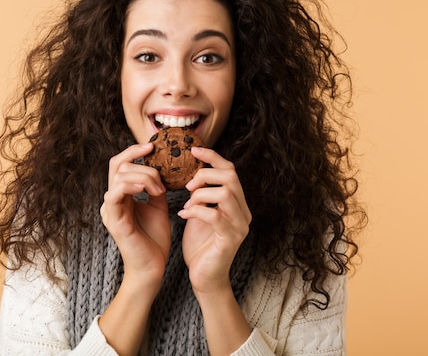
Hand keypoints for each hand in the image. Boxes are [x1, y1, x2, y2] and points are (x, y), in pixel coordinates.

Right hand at [100, 143, 170, 289]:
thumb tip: (162, 169)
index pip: (120, 164)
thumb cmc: (155, 241)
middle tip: (159, 169)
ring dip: (143, 176)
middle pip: (116, 165)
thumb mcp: (158, 207)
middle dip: (139, 161)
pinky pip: (114, 194)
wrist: (153, 268)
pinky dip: (131, 185)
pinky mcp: (114, 220)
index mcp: (121, 196)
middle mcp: (112, 201)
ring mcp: (111, 210)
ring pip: (118, 176)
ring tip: (160, 189)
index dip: (133, 152)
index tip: (152, 148)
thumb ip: (156, 188)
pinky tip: (148, 188)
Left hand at [178, 147, 251, 294]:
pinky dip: (196, 211)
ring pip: (225, 193)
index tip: (193, 150)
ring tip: (187, 203)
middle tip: (188, 184)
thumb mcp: (200, 213)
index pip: (231, 170)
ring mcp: (239, 226)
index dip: (213, 157)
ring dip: (200, 194)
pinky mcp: (230, 239)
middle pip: (231, 178)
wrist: (204, 278)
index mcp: (238, 204)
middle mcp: (243, 213)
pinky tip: (184, 216)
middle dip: (206, 174)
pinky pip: (214, 215)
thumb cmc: (200, 245)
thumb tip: (191, 172)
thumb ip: (201, 194)